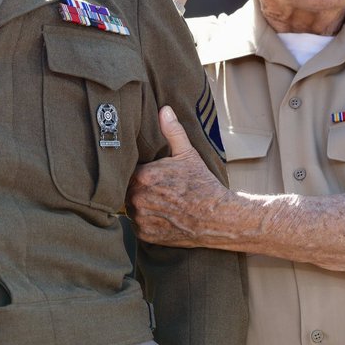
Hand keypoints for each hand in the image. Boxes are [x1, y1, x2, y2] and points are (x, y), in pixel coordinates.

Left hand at [126, 106, 233, 247]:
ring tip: (160, 203)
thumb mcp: (188, 154)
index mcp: (142, 176)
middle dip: (137, 188)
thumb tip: (164, 109)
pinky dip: (146, 222)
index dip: (136, 172)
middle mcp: (137, 198)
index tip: (148, 174)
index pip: (126, 171)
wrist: (218, 217)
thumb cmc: (203, 184)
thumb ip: (172, 131)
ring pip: (130, 208)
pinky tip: (162, 216)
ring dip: (140, 205)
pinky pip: (137, 225)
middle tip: (157, 189)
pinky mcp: (145, 235)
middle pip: (126, 190)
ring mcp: (140, 218)